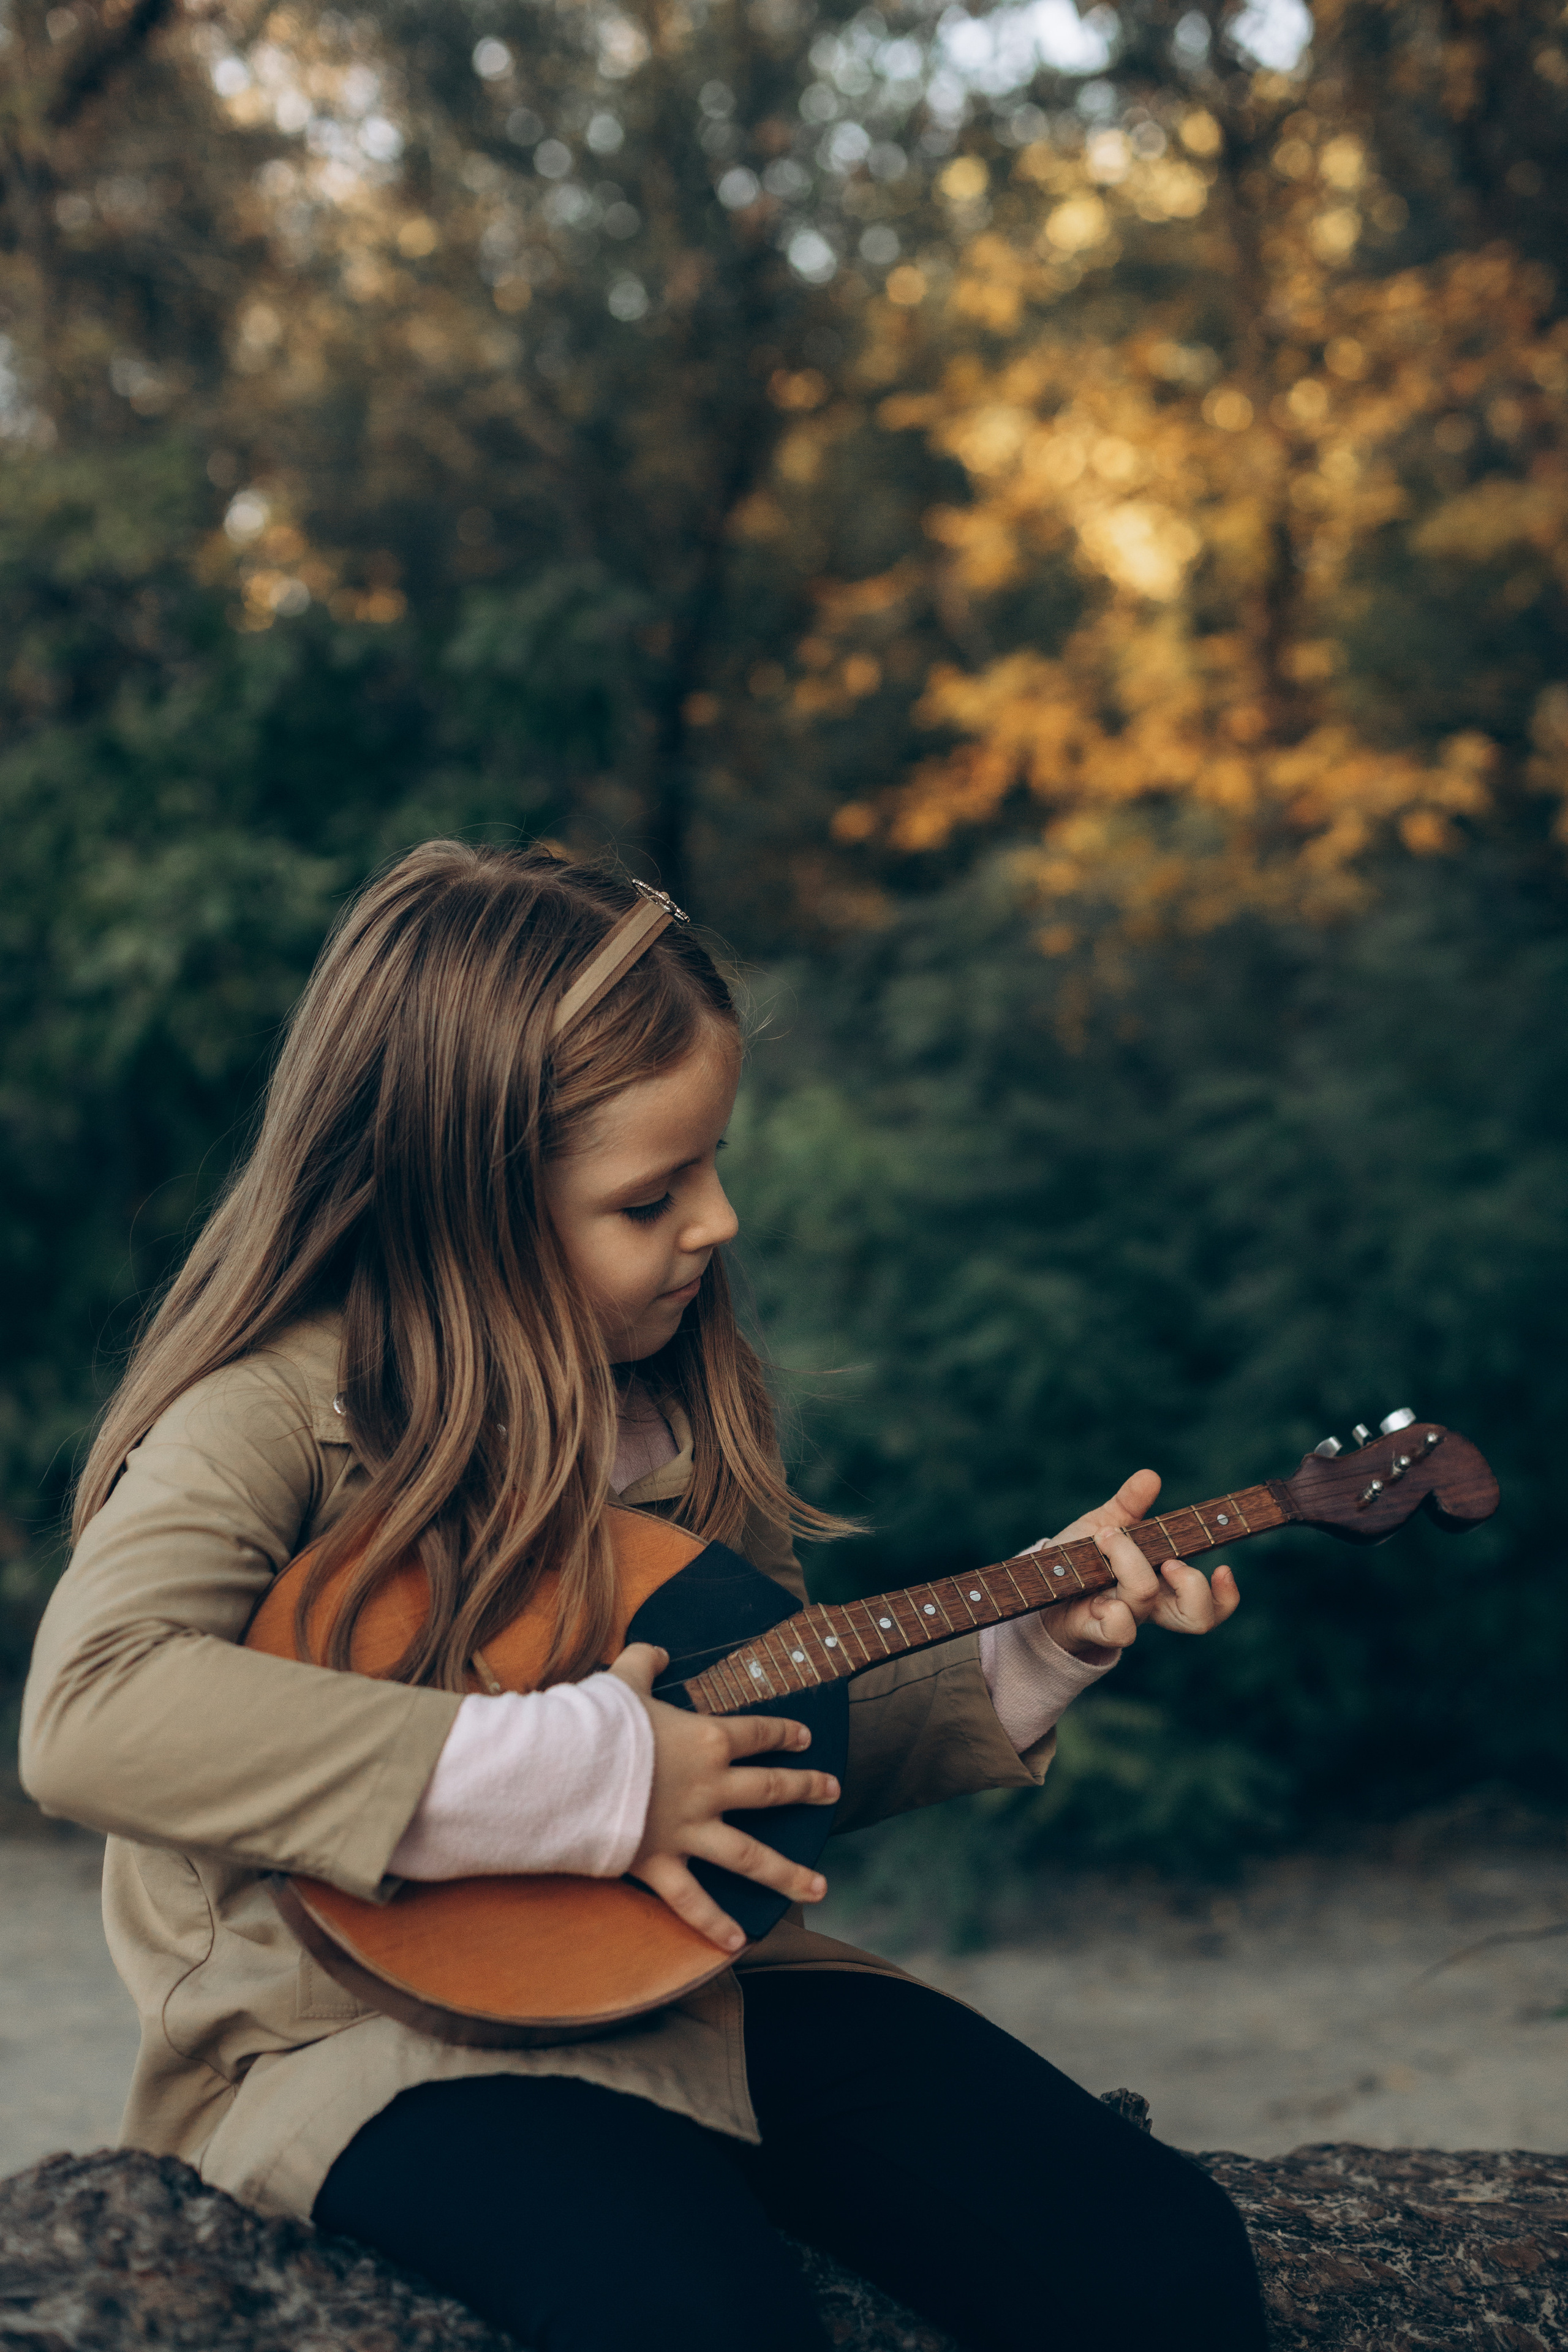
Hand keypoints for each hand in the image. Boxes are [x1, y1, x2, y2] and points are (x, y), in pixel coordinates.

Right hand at [608, 1643, 838, 1954]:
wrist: (567, 1769)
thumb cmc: (597, 1721)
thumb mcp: (623, 1679)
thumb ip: (645, 1661)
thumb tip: (659, 1651)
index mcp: (707, 1740)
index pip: (758, 1733)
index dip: (784, 1732)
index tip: (805, 1737)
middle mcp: (710, 1788)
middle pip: (769, 1790)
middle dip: (804, 1788)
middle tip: (833, 1791)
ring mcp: (689, 1830)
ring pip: (749, 1856)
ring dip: (787, 1873)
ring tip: (819, 1887)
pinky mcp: (660, 1862)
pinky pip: (693, 1900)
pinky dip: (715, 1924)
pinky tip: (739, 1942)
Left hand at [1038, 1468, 1240, 1665]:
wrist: (1039, 1587)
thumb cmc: (1078, 1559)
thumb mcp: (1104, 1523)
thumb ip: (1129, 1503)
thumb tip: (1151, 1476)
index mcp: (1159, 1584)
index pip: (1208, 1606)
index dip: (1226, 1597)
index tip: (1223, 1568)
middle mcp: (1146, 1606)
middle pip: (1196, 1619)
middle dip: (1192, 1586)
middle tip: (1169, 1561)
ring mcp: (1121, 1617)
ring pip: (1146, 1602)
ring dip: (1131, 1561)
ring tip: (1106, 1536)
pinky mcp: (1092, 1627)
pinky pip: (1116, 1628)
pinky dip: (1111, 1603)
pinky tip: (1091, 1576)